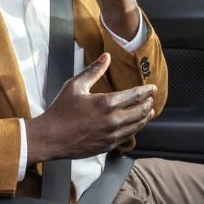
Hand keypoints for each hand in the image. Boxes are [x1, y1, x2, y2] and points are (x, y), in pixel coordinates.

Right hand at [25, 53, 155, 163]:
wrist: (50, 137)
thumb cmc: (60, 111)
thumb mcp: (75, 85)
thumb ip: (94, 70)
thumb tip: (106, 57)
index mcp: (106, 103)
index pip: (135, 95)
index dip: (146, 91)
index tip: (152, 88)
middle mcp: (113, 120)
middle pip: (140, 111)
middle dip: (148, 103)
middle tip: (151, 98)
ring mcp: (111, 135)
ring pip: (137, 126)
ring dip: (145, 117)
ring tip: (149, 111)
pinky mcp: (108, 146)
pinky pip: (127, 137)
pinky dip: (135, 129)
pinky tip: (135, 125)